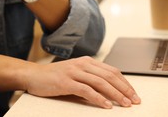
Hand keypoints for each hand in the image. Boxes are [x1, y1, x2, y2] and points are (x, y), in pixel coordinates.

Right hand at [25, 56, 140, 108]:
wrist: (33, 75)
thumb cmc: (54, 77)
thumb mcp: (75, 73)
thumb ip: (90, 78)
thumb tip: (110, 91)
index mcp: (86, 61)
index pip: (112, 71)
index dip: (125, 82)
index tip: (134, 94)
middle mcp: (81, 64)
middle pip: (109, 76)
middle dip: (125, 89)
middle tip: (134, 100)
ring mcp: (73, 72)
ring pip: (100, 82)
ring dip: (115, 94)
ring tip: (124, 104)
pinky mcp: (65, 81)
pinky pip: (86, 90)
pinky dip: (98, 98)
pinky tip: (106, 105)